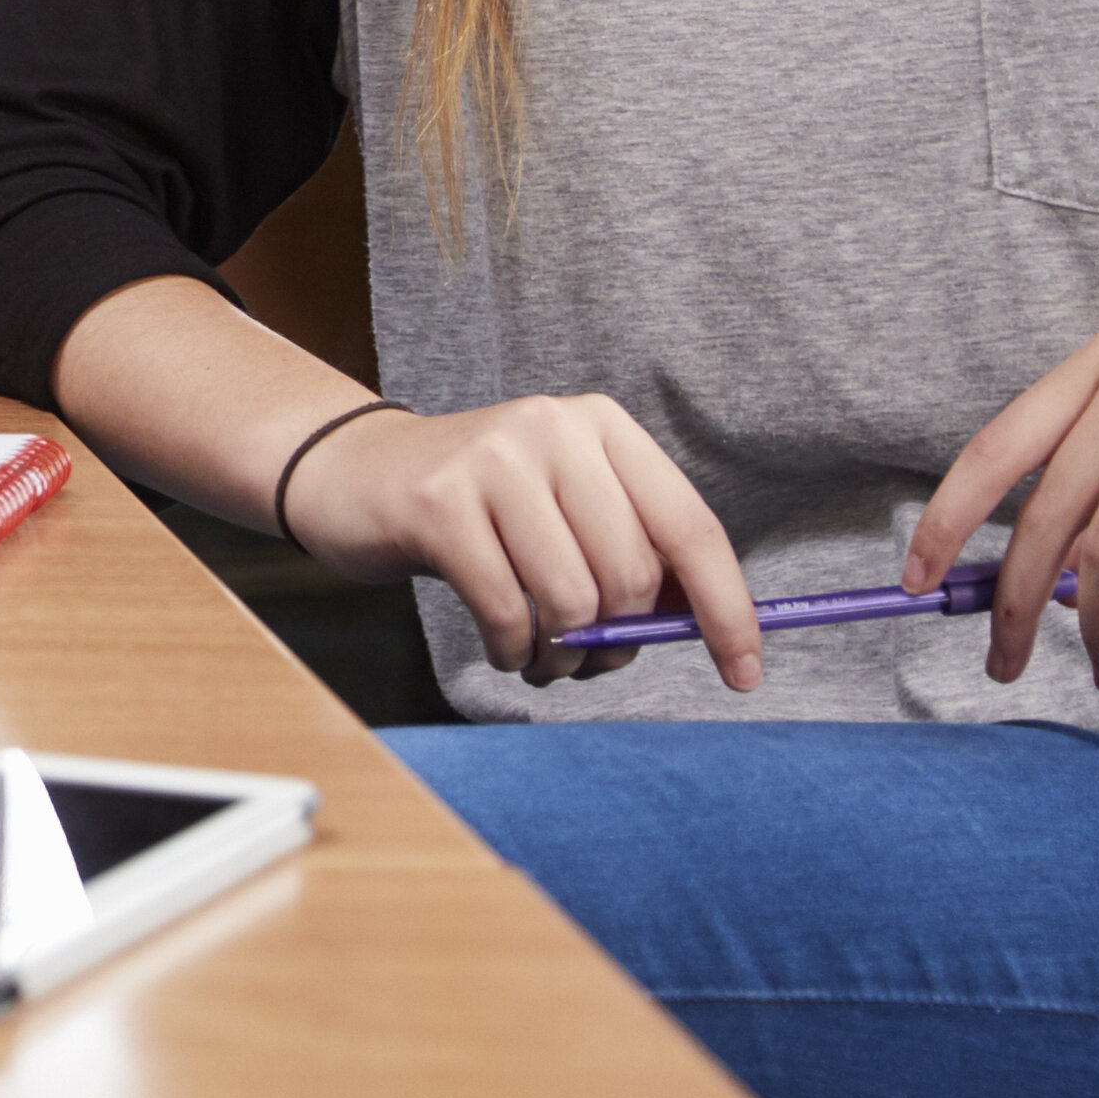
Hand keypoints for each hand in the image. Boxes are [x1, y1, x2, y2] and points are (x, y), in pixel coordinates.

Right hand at [282, 394, 765, 690]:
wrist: (356, 475)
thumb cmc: (480, 510)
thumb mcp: (564, 508)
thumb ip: (630, 554)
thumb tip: (701, 630)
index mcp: (602, 426)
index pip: (690, 526)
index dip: (727, 608)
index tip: (742, 671)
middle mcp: (553, 429)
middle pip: (631, 574)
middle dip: (620, 641)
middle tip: (594, 662)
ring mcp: (492, 460)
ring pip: (572, 599)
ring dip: (565, 655)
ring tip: (543, 657)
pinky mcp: (439, 502)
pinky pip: (507, 611)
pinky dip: (513, 650)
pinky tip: (503, 645)